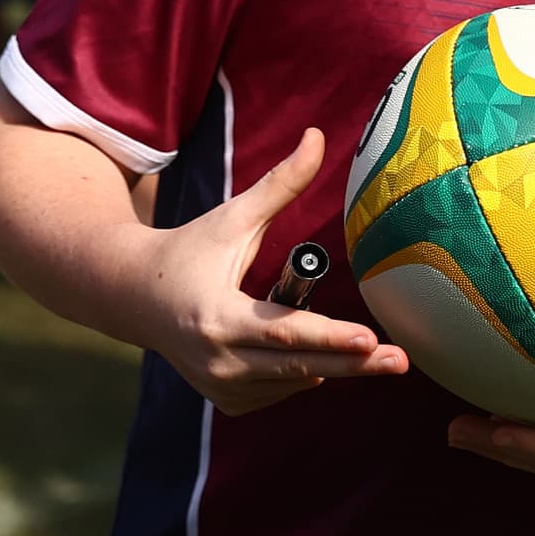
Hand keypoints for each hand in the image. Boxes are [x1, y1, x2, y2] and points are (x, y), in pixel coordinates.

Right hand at [128, 129, 407, 414]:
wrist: (132, 296)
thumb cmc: (190, 250)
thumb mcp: (234, 217)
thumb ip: (280, 184)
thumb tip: (317, 136)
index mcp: (218, 316)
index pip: (285, 333)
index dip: (330, 338)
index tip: (371, 340)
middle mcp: (217, 360)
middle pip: (299, 367)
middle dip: (356, 364)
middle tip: (402, 362)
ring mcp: (218, 386)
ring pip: (294, 381)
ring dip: (333, 365)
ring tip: (373, 356)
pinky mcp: (224, 399)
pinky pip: (279, 390)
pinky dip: (302, 373)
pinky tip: (313, 356)